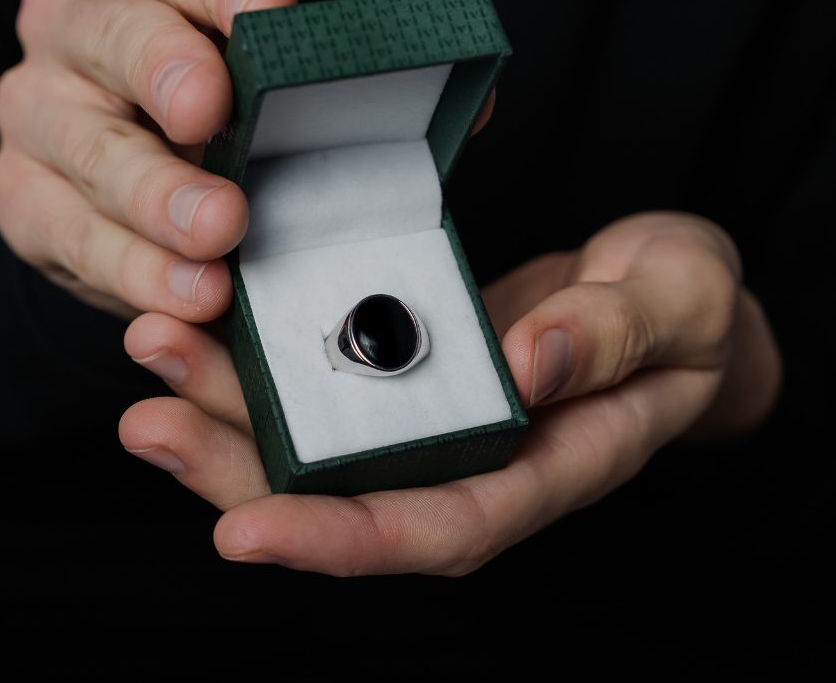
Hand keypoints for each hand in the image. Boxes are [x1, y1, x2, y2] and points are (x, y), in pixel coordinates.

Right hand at [0, 0, 296, 318]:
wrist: (125, 189)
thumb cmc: (211, 123)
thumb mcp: (246, 84)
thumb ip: (271, 81)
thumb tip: (329, 92)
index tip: (273, 4)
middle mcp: (79, 25)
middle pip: (118, 37)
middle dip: (165, 74)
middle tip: (209, 116)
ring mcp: (39, 107)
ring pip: (92, 149)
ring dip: (155, 198)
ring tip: (213, 236)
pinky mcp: (21, 192)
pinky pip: (76, 234)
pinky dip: (136, 270)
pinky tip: (185, 292)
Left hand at [121, 212, 780, 575]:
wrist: (667, 295)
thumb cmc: (686, 306)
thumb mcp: (679, 302)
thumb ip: (615, 337)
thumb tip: (530, 361)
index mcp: (547, 465)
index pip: (439, 527)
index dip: (343, 540)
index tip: (244, 531)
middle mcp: (477, 457)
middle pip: (347, 493)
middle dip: (242, 470)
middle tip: (148, 420)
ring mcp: (439, 415)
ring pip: (320, 440)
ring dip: (229, 409)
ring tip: (154, 356)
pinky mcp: (414, 368)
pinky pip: (330, 379)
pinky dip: (265, 361)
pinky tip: (206, 325)